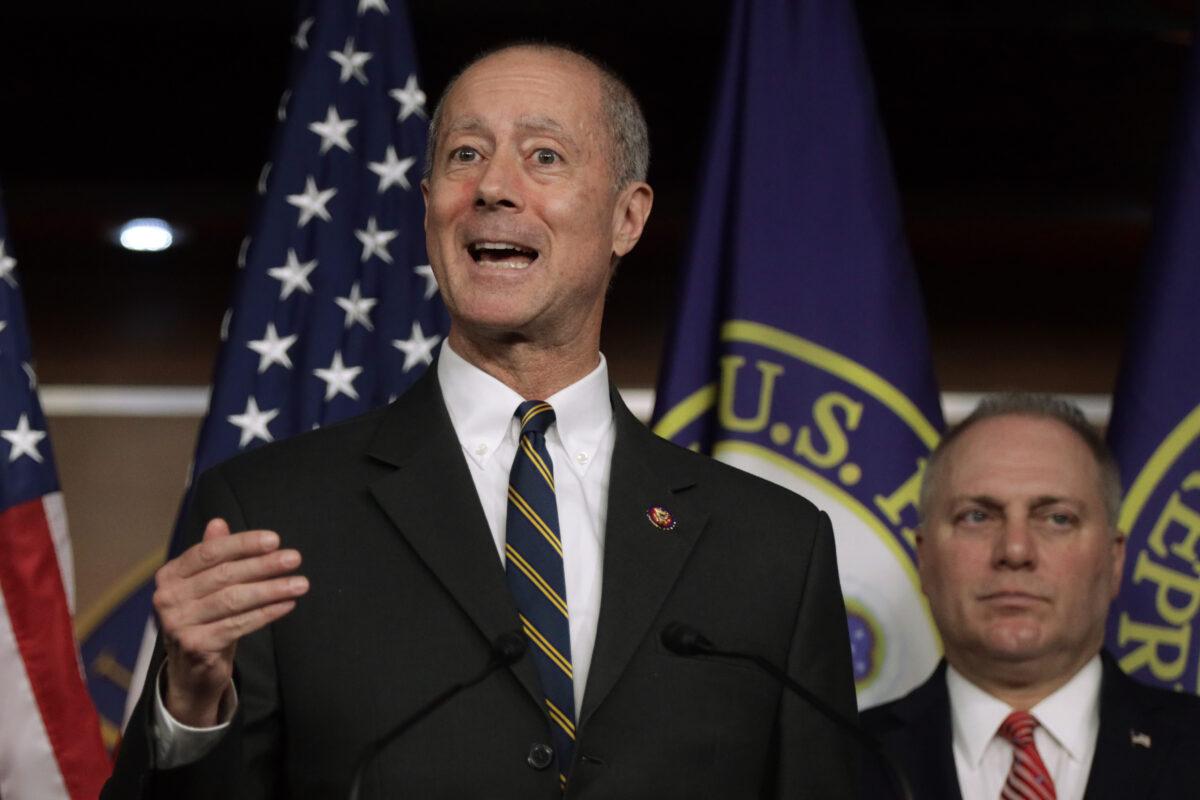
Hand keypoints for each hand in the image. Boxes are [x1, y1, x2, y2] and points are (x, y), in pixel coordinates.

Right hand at [153, 518, 307, 725]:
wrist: (191, 672)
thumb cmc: (204, 620)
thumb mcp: (205, 586)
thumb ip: (211, 556)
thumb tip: (219, 522)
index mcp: (169, 576)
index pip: (209, 552)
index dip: (243, 544)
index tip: (274, 540)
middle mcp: (168, 598)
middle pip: (225, 575)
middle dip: (264, 565)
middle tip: (294, 558)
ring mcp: (178, 624)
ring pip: (234, 600)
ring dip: (272, 589)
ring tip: (300, 583)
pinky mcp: (195, 646)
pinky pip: (239, 624)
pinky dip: (266, 613)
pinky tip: (287, 604)